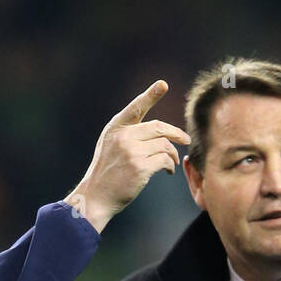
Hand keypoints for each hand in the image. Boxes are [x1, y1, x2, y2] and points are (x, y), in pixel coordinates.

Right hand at [65, 80, 190, 232]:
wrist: (95, 196)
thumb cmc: (106, 173)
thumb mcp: (110, 145)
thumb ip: (127, 133)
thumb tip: (157, 130)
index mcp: (115, 127)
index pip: (136, 107)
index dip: (150, 95)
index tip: (163, 84)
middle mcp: (123, 136)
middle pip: (158, 127)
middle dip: (175, 133)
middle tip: (185, 139)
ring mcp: (131, 151)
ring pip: (164, 145)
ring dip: (172, 154)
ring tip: (172, 161)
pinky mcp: (139, 167)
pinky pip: (164, 159)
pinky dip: (170, 165)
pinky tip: (168, 170)